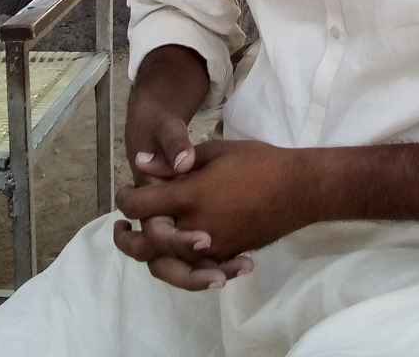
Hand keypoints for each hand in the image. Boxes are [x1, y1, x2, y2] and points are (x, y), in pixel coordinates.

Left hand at [115, 139, 310, 283]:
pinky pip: (193, 268)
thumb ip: (175, 161)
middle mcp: (194, 228)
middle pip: (146, 245)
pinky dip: (179, 263)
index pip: (141, 206)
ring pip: (166, 265)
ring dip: (149, 255)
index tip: (124, 191)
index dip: (125, 198)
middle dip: (126, 238)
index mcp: (189, 196)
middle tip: (120, 227)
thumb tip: (141, 164)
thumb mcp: (215, 151)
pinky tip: (176, 251)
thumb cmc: (259, 162)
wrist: (298, 189)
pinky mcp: (225, 257)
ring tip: (143, 241)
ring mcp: (211, 248)